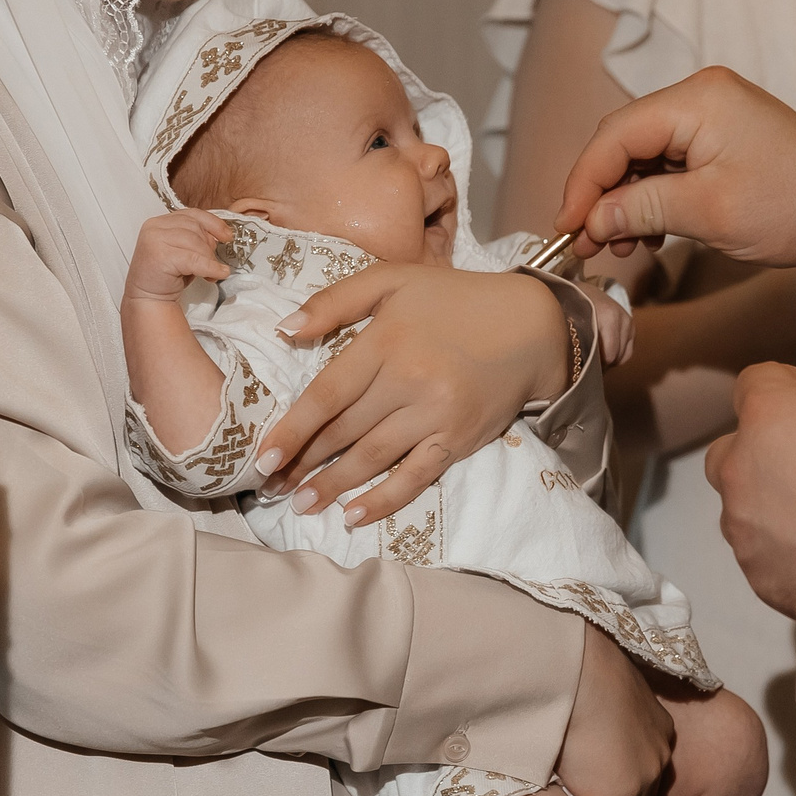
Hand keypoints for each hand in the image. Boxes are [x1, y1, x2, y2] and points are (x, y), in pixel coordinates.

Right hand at [125, 209, 233, 304]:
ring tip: (209, 273)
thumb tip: (220, 235)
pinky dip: (210, 267)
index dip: (213, 224)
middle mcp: (155, 227)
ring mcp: (155, 240)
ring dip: (209, 259)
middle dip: (209, 246)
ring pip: (196, 242)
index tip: (227, 235)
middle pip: (195, 227)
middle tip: (212, 262)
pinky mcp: (161, 256)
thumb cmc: (166, 276)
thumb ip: (195, 237)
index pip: (192, 214)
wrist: (148, 298)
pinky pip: (194, 259)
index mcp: (160, 222)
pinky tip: (216, 274)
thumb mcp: (182, 250)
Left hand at [261, 261, 568, 526]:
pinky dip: (383, 499)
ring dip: (332, 486)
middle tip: (270, 487)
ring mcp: (435, 414)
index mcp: (386, 340)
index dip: (292, 429)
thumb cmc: (454, 300)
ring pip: (373, 458)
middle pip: (344, 431)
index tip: (263, 457)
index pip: (327, 394)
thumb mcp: (393, 280)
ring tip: (301, 504)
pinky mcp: (458, 439)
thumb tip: (285, 330)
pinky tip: (352, 515)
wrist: (532, 326)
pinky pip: (415, 477)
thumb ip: (335, 300)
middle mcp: (409, 380)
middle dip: (303, 463)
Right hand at [552, 68, 795, 268]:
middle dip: (602, 194)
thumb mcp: (709, 213)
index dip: (583, 182)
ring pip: (644, 155)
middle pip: (625, 141)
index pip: (615, 135)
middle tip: (586, 242)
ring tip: (620, 246)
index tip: (566, 226)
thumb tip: (591, 219)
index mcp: (697, 100)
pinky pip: (669, 162)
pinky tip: (647, 232)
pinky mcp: (723, 137)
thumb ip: (641, 209)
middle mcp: (701, 95)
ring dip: (625, 200)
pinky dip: (652, 197)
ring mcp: (713, 114)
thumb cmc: (794, 208)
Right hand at [553, 626, 674, 795]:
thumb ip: (598, 712)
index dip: (615, 789)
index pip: (643, 774)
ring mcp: (643, 779)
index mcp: (657, 727)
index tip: (590, 794)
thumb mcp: (597, 689)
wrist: (570, 665)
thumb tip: (574, 718)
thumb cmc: (572, 667)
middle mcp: (659, 754)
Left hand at [579, 278, 634, 368]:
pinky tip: (604, 353)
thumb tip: (581, 370)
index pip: (609, 356)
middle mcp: (621, 318)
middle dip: (602, 364)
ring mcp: (627, 321)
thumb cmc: (571, 308)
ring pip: (623, 356)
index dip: (595, 366)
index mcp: (607, 317)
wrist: (579, 290)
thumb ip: (581, 344)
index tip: (583, 367)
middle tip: (587, 365)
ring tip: (594, 358)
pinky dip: (617, 356)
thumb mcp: (572, 324)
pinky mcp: (631, 325)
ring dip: (609, 360)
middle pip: (615, 357)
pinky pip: (628, 351)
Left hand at [705, 364, 795, 614]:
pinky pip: (764, 556)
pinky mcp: (758, 577)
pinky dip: (786, 553)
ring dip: (771, 508)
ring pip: (742, 510)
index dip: (788, 387)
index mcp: (769, 416)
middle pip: (731, 451)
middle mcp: (740, 469)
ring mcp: (744, 528)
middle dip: (762, 452)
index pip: (754, 382)